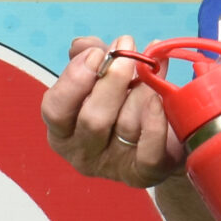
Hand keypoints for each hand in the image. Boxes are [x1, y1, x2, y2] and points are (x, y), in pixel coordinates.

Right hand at [40, 34, 185, 190]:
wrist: (165, 134)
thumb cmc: (126, 100)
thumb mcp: (104, 74)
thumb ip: (90, 56)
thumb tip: (83, 45)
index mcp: (63, 130)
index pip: (55, 109)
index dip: (75, 79)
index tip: (97, 53)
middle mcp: (82, 154)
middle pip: (91, 120)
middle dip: (112, 80)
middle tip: (128, 50)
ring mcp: (113, 168)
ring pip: (125, 127)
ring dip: (141, 92)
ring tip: (150, 71)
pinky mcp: (143, 175)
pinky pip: (149, 152)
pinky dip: (155, 122)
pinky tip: (159, 99)